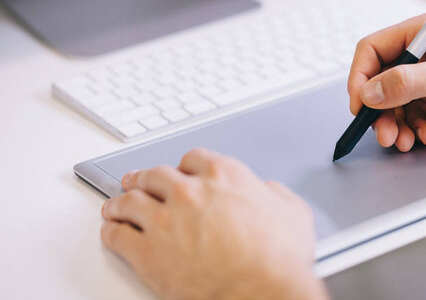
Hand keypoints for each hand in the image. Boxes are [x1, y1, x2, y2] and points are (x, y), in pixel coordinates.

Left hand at [101, 148, 327, 299]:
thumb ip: (275, 194)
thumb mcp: (293, 212)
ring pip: (131, 200)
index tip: (180, 171)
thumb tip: (268, 191)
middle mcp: (189, 191)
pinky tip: (112, 231)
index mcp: (223, 175)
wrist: (264, 293)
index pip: (193, 158)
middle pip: (155, 175)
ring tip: (115, 205)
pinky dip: (112, 231)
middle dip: (145, 178)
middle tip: (138, 181)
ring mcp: (165, 220)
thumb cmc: (280, 258)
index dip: (184, 166)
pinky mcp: (148, 252)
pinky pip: (118, 235)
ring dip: (120, 201)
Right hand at [348, 14, 425, 150]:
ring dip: (394, 124)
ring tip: (403, 140)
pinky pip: (411, 117)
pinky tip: (425, 135)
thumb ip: (405, 82)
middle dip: (378, 110)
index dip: (360, 77)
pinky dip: (412, 129)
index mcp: (422, 34)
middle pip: (379, 82)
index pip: (373, 50)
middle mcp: (422, 56)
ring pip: (393, 104)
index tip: (360, 104)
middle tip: (383, 131)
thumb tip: (369, 91)